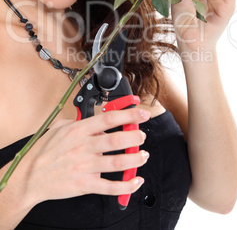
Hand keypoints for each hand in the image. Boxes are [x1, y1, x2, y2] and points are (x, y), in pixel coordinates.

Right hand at [18, 109, 149, 206]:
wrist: (29, 177)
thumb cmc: (43, 152)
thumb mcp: (59, 128)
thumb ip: (79, 122)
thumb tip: (97, 121)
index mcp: (78, 131)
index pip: (108, 119)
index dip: (129, 115)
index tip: (141, 114)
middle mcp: (83, 147)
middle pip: (116, 141)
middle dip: (135, 137)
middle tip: (142, 136)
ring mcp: (85, 167)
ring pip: (117, 163)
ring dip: (135, 159)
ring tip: (143, 156)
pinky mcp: (85, 184)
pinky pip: (110, 187)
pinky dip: (126, 185)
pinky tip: (135, 181)